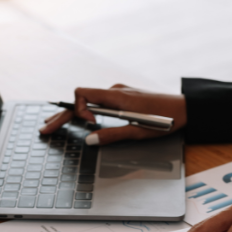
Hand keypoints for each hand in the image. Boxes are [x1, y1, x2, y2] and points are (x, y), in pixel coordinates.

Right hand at [39, 84, 186, 145]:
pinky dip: (85, 110)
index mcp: (117, 97)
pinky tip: (79, 119)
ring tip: (55, 124)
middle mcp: (115, 91)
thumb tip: (89, 140)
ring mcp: (119, 93)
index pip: (83, 94)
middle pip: (80, 100)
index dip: (78, 110)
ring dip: (72, 113)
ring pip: (88, 101)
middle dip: (62, 115)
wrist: (186, 108)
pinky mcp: (124, 97)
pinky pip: (99, 101)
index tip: (89, 125)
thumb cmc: (166, 120)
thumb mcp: (139, 132)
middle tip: (46, 129)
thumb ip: (112, 135)